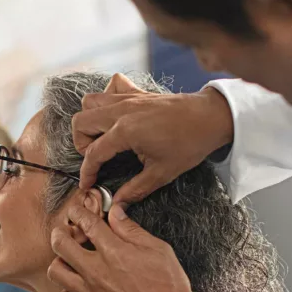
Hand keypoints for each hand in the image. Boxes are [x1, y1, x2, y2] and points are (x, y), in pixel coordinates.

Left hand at [49, 203, 195, 291]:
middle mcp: (96, 270)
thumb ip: (131, 230)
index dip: (77, 212)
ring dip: (60, 263)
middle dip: (60, 233)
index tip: (76, 212)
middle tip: (65, 234)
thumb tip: (115, 212)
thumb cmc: (169, 285)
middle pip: (60, 244)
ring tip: (69, 263)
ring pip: (55, 271)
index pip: (86, 222)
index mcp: (114, 251)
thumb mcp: (157, 249)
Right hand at [72, 74, 232, 203]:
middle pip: (81, 122)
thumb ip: (135, 189)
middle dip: (81, 143)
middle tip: (96, 158)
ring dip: (89, 120)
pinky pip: (111, 87)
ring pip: (90, 102)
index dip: (87, 172)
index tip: (87, 184)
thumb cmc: (189, 144)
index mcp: (125, 131)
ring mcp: (127, 98)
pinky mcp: (136, 92)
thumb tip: (117, 203)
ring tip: (102, 137)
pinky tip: (115, 115)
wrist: (210, 118)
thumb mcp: (161, 173)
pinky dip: (107, 98)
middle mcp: (121, 111)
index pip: (93, 153)